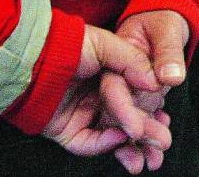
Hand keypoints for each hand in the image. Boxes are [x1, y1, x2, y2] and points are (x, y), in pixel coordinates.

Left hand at [42, 25, 169, 167]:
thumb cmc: (66, 45)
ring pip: (113, 137)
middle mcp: (97, 99)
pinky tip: (120, 137)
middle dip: (148, 133)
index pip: (135, 99)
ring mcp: (83, 116)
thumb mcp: (104, 44)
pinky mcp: (68, 132)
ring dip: (132, 146)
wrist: (33, 59)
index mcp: (109, 78)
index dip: (152, 108)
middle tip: (164, 141)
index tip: (165, 115)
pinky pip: (90, 143)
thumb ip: (132, 60)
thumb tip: (156, 83)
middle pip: (128, 121)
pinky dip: (106, 143)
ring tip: (150, 154)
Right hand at [104, 11, 190, 171]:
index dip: (123, 111)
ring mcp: (121, 90)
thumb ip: (166, 52)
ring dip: (137, 144)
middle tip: (154, 153)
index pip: (113, 89)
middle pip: (113, 111)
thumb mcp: (166, 28)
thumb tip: (169, 79)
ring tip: (153, 162)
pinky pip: (134, 120)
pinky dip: (145, 135)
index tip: (136, 131)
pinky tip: (157, 147)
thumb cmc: (162, 19)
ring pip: (120, 122)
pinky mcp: (133, 99)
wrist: (164, 17)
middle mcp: (111, 77)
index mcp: (111, 57)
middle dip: (132, 136)